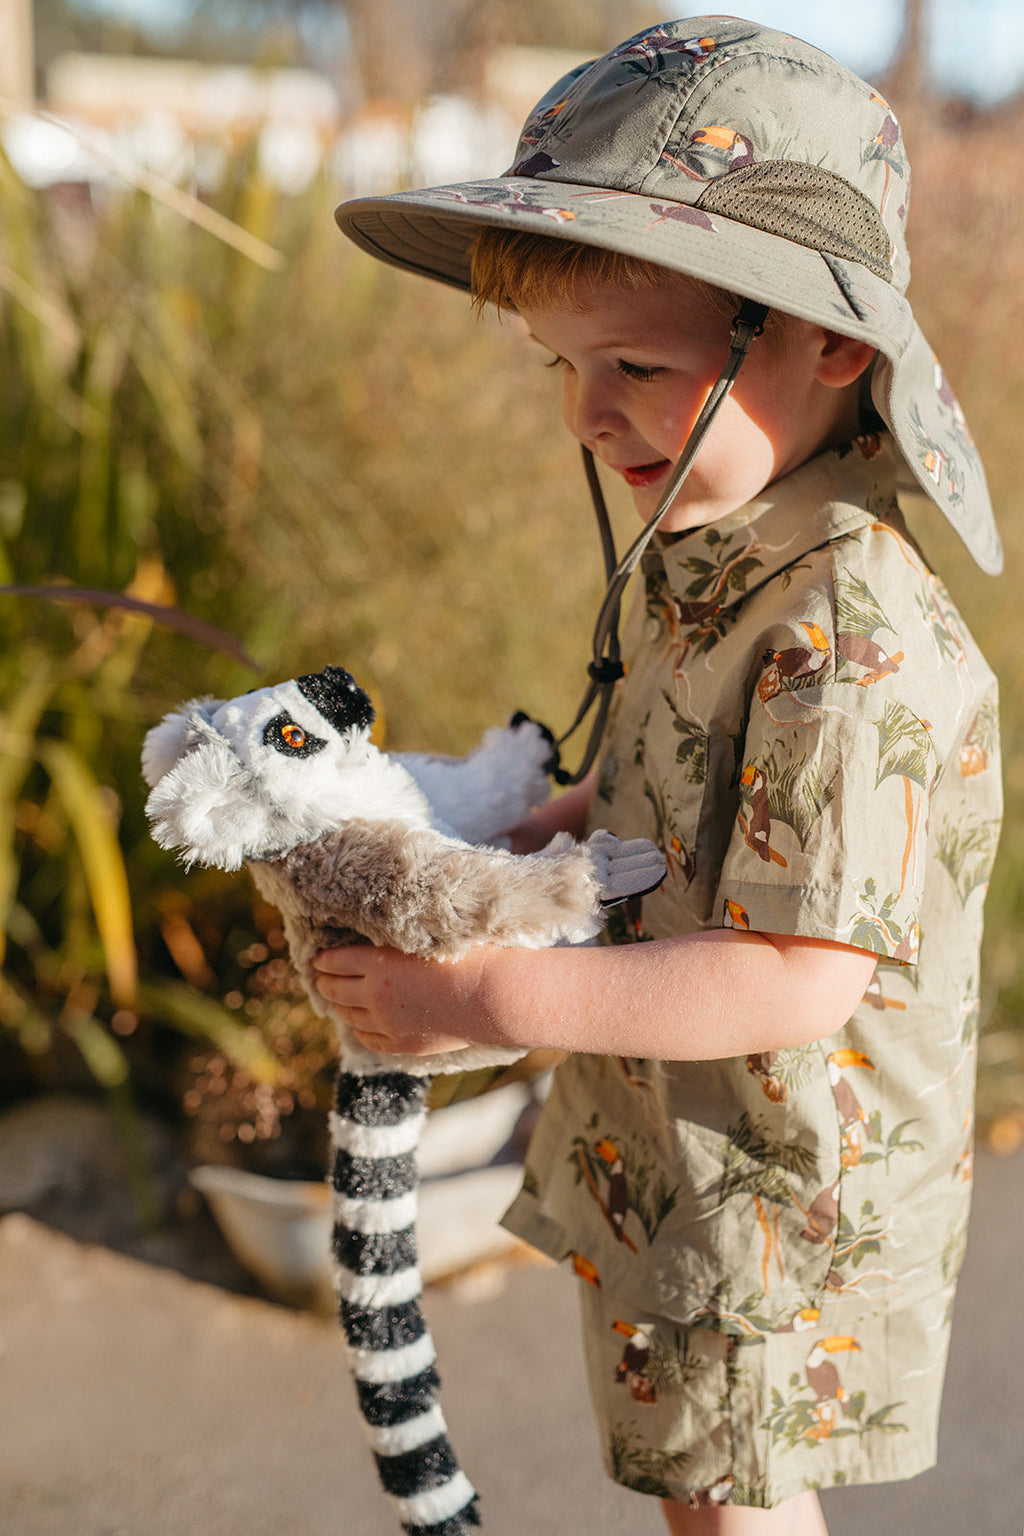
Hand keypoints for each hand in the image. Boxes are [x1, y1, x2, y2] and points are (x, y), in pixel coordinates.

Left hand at [312, 944, 493, 1056]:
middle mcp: (376, 994)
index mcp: (378, 963)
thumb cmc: (467, 955)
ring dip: (339, 1005)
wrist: (491, 995)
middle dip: (324, 982)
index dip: (323, 959)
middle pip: (335, 989)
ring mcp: (387, 1022)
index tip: (319, 957)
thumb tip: (378, 941)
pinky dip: (359, 1029)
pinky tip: (359, 1024)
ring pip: (348, 1015)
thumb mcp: (426, 937)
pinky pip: (369, 1038)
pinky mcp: (403, 1043)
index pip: (335, 961)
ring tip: (336, 999)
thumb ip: (397, 941)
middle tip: (321, 977)